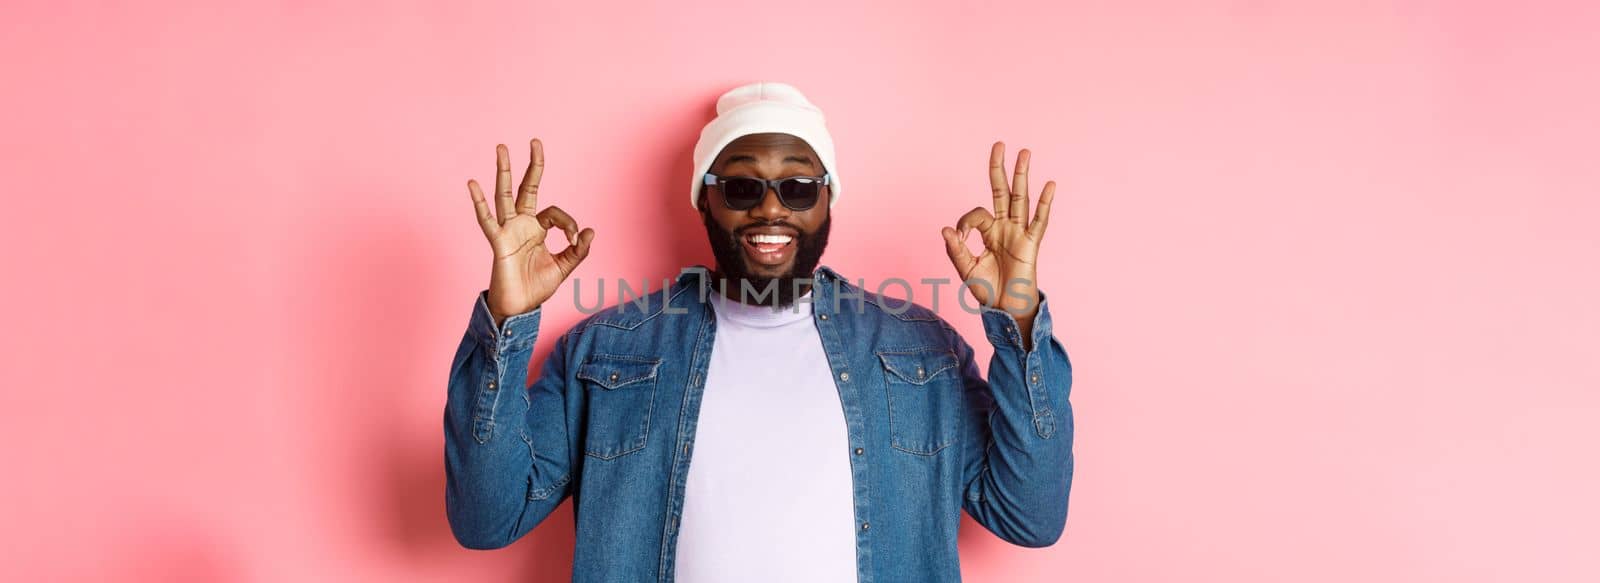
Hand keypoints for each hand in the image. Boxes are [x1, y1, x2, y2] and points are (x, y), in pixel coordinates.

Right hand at [468, 139, 594, 324]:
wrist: (519, 308)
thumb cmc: (536, 287)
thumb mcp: (563, 267)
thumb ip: (577, 250)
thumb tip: (589, 231)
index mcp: (537, 229)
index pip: (555, 212)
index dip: (568, 223)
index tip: (574, 239)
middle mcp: (521, 224)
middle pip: (526, 188)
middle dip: (532, 165)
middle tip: (535, 141)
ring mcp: (508, 230)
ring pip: (505, 195)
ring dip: (504, 171)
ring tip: (502, 147)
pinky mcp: (498, 242)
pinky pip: (487, 220)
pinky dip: (479, 203)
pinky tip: (472, 184)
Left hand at [941, 141, 1055, 325]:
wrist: (1005, 310)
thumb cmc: (988, 290)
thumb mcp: (966, 269)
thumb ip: (955, 250)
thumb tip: (945, 229)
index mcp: (988, 231)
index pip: (976, 213)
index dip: (964, 222)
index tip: (958, 239)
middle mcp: (1005, 227)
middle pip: (1002, 191)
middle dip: (999, 168)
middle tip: (999, 144)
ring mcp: (1019, 233)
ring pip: (1021, 199)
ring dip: (1022, 175)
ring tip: (1024, 152)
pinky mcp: (1032, 244)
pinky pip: (1039, 221)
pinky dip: (1044, 203)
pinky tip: (1049, 185)